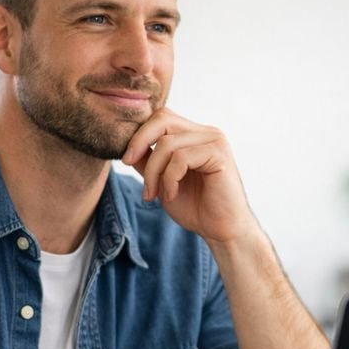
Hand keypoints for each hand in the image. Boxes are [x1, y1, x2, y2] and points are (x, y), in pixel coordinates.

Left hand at [122, 109, 257, 243]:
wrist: (221, 231)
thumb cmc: (196, 208)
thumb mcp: (162, 181)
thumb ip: (148, 161)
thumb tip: (126, 145)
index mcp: (195, 135)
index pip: (161, 117)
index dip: (139, 134)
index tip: (126, 159)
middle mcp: (206, 133)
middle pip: (162, 119)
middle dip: (140, 142)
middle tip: (128, 163)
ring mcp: (215, 141)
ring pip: (167, 143)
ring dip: (153, 171)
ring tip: (154, 194)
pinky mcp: (219, 154)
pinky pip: (181, 158)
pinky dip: (169, 179)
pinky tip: (172, 194)